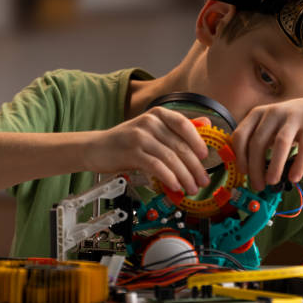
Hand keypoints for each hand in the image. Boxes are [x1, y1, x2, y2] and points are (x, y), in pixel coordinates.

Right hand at [84, 107, 210, 194]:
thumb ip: (177, 127)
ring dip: (184, 176)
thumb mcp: (153, 129)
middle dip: (195, 166)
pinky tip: (175, 186)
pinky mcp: (132, 152)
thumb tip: (206, 122)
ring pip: (170, 158)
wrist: (96, 148)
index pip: (184, 124)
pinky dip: (169, 177)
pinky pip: (156, 166)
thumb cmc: (127, 141)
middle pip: (180, 145)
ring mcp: (140, 136)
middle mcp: (150, 122)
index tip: (205, 156)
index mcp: (158, 114)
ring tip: (191, 188)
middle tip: (203, 181)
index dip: (197, 141)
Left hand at [231, 98, 302, 191]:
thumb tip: (246, 171)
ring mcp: (293, 118)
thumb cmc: (285, 125)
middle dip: (255, 167)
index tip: (243, 173)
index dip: (239, 156)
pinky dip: (298, 165)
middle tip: (258, 185)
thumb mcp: (266, 127)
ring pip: (280, 143)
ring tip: (272, 182)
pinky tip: (294, 178)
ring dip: (274, 166)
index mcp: (257, 114)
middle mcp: (273, 113)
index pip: (240, 135)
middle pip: (258, 142)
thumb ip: (254, 142)